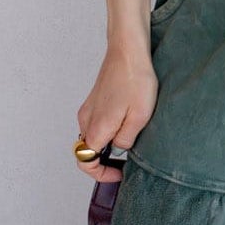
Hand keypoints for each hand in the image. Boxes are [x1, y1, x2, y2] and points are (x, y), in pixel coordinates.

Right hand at [76, 42, 158, 183]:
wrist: (128, 50)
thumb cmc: (135, 79)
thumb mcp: (139, 117)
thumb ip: (126, 141)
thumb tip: (119, 150)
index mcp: (96, 128)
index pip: (85, 162)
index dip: (101, 174)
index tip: (119, 173)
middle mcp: (86, 119)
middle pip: (87, 150)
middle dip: (105, 159)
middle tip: (126, 159)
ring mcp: (88, 108)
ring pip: (93, 136)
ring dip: (107, 143)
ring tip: (131, 137)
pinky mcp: (94, 99)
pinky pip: (97, 122)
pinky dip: (108, 129)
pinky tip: (127, 120)